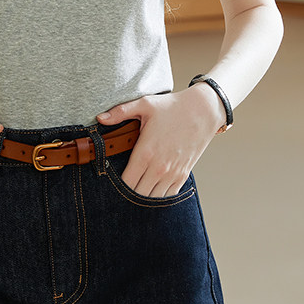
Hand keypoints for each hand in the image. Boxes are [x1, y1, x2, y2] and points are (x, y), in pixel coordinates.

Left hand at [97, 85, 223, 197]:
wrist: (204, 110)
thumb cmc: (172, 106)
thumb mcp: (144, 104)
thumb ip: (120, 112)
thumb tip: (99, 118)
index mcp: (146, 152)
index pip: (126, 182)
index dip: (116, 186)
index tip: (110, 181)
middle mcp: (159, 167)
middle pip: (137, 194)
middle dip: (127, 194)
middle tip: (120, 188)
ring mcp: (173, 173)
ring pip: (153, 199)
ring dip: (143, 197)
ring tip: (135, 189)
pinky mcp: (183, 174)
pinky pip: (168, 196)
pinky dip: (159, 196)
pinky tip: (151, 188)